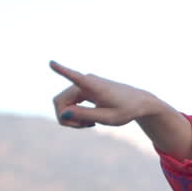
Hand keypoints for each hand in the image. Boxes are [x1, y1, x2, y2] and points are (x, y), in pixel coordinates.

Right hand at [49, 61, 191, 158]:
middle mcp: (86, 81)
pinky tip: (89, 121)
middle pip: (59, 101)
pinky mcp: (84, 89)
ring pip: (63, 103)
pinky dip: (75, 114)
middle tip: (83, 128)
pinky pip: (70, 103)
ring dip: (71, 117)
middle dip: (65, 118)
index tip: (51, 63)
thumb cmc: (127, 110)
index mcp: (94, 86)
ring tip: (90, 125)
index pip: (75, 77)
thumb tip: (64, 114)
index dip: (61, 71)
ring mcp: (84, 84)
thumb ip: (86, 116)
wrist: (139, 102)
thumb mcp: (108, 118)